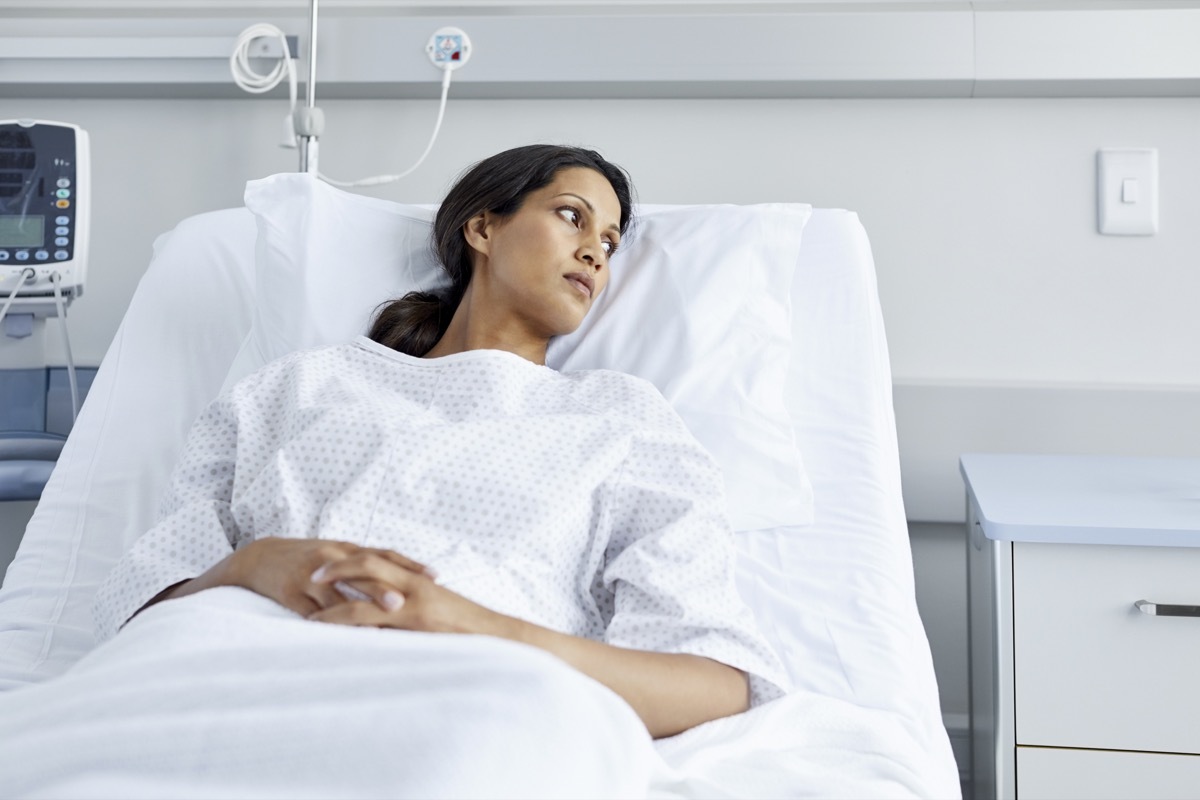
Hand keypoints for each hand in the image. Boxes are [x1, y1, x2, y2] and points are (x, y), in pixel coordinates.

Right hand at [230, 538, 435, 619]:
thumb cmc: (308, 559)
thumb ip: (366, 565)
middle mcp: (331, 559)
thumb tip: (403, 582)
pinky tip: (342, 636)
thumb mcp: (337, 553)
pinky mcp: (291, 594)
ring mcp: (310, 577)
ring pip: (337, 596)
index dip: (410, 565)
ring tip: (378, 627)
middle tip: (404, 603)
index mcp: (347, 549)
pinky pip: (312, 612)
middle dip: (384, 589)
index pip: (385, 555)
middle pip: (363, 574)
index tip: (434, 577)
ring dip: (357, 613)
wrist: (260, 558)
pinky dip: (328, 624)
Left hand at [306, 549, 505, 636]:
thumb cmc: (471, 630)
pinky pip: (371, 616)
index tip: (330, 566)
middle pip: (368, 563)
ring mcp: (414, 601)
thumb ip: (414, 613)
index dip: (354, 560)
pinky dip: (347, 619)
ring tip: (308, 598)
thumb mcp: (439, 615)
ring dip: (335, 592)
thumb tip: (391, 622)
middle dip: (337, 566)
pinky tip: (330, 629)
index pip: (381, 561)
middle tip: (311, 573)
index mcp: (419, 581)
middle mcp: (414, 584)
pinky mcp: (414, 619)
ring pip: (365, 588)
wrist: (498, 636)